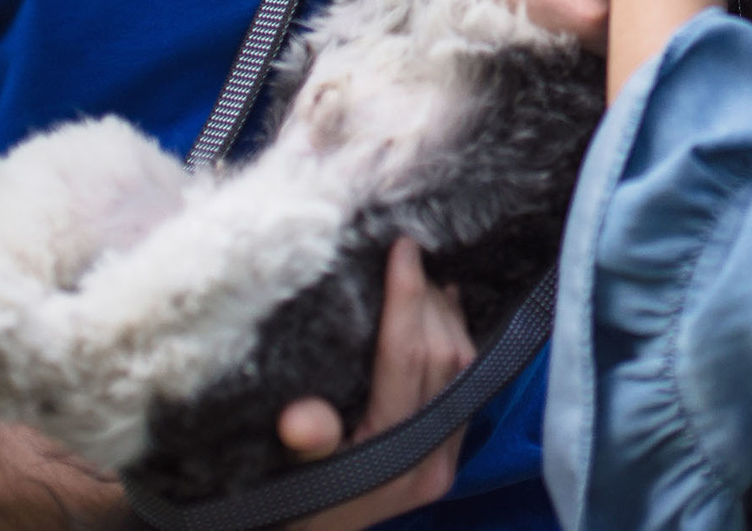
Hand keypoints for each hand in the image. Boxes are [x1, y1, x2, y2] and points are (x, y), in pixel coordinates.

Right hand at [277, 240, 474, 530]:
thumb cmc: (291, 504)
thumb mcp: (286, 475)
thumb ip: (308, 445)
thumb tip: (301, 421)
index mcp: (392, 459)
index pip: (407, 358)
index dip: (405, 298)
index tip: (403, 248)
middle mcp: (430, 460)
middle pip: (443, 357)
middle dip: (428, 301)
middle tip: (410, 257)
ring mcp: (444, 459)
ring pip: (463, 366)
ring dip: (447, 316)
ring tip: (426, 276)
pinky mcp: (447, 454)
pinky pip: (464, 383)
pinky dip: (455, 341)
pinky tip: (443, 313)